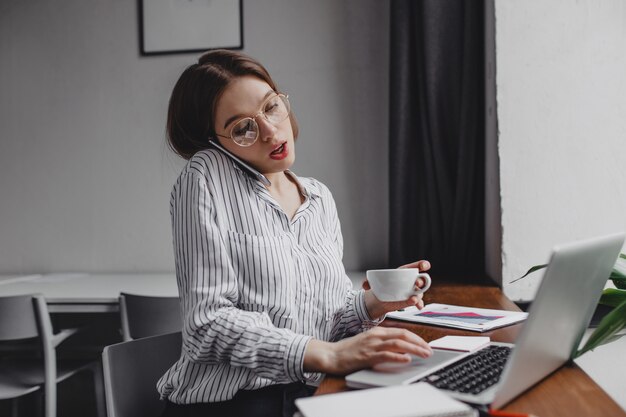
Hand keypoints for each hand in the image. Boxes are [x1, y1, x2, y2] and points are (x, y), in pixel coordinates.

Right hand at [303, 327, 431, 374]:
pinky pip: (386, 355)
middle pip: (403, 335)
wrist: (331, 355)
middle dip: (419, 342)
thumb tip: (401, 349)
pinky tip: (407, 360)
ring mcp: (372, 345)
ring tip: (424, 354)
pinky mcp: (367, 356)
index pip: (402, 331)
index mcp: (377, 331)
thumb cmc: (349, 350)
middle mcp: (376, 335)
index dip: (416, 337)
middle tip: (430, 350)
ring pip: (398, 344)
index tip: (425, 344)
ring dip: (414, 349)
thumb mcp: (368, 342)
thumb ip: (383, 343)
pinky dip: (398, 357)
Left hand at [362, 260, 431, 318]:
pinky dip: (419, 304)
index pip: (416, 266)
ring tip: (413, 298)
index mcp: (404, 272)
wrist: (380, 299)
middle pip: (421, 279)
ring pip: (420, 292)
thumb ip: (368, 282)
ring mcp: (412, 291)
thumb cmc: (380, 286)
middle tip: (416, 283)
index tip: (425, 265)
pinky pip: (418, 302)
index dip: (422, 264)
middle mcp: (411, 281)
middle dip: (421, 280)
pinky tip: (418, 306)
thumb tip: (364, 284)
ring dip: (419, 295)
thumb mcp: (373, 282)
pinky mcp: (411, 301)